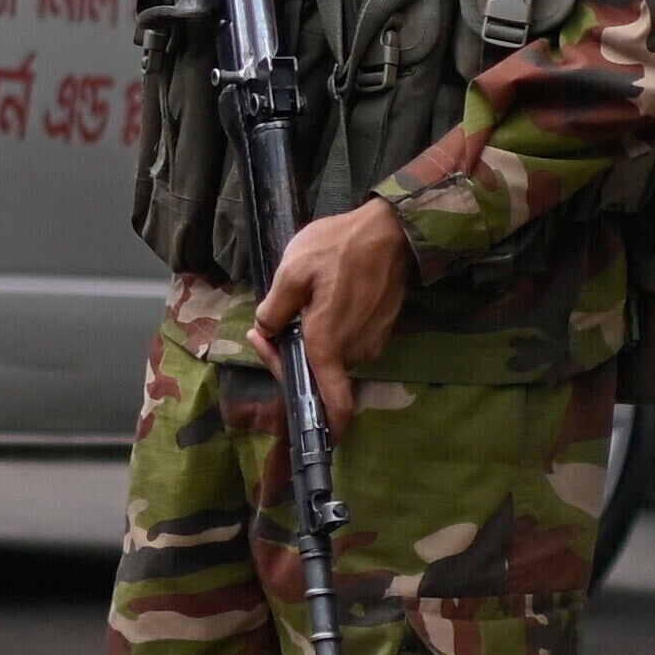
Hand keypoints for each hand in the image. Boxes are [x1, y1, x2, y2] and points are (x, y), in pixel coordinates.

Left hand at [252, 196, 416, 438]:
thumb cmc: (338, 247)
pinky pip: (348, 342)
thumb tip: (265, 331)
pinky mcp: (381, 330)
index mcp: (329, 344)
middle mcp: (354, 352)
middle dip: (290, 358)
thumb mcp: (293, 270)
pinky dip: (330, 331)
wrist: (391, 230)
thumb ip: (274, 309)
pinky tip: (320, 303)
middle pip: (321, 376)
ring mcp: (372, 342)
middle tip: (264, 329)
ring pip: (333, 358)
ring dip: (311, 343)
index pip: (332, 406)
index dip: (319, 424)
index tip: (297, 413)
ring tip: (294, 308)